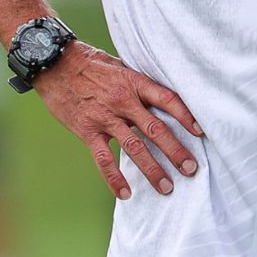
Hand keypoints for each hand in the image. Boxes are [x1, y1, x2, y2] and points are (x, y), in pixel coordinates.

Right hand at [33, 41, 202, 198]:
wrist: (55, 63)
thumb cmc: (90, 64)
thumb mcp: (120, 66)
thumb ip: (139, 84)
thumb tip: (161, 98)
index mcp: (134, 82)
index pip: (167, 99)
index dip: (186, 115)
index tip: (201, 131)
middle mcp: (123, 101)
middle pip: (156, 129)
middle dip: (176, 151)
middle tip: (191, 168)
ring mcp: (105, 117)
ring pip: (134, 148)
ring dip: (152, 169)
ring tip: (167, 187)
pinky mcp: (88, 130)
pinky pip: (104, 159)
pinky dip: (115, 178)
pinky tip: (126, 193)